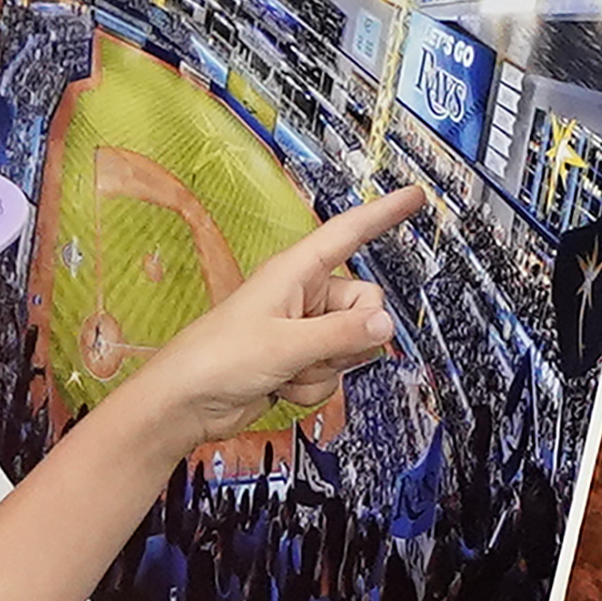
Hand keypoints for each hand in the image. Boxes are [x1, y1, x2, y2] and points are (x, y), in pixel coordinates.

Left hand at [125, 187, 421, 445]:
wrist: (186, 404)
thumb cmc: (216, 360)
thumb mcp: (285, 344)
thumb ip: (341, 334)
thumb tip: (386, 324)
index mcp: (294, 272)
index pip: (348, 234)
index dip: (382, 214)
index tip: (415, 196)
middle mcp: (303, 296)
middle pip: (366, 307)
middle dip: (347, 338)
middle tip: (305, 349)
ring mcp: (303, 329)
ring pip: (353, 345)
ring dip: (324, 368)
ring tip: (284, 369)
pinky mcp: (300, 360)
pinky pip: (334, 373)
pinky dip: (313, 386)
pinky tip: (280, 386)